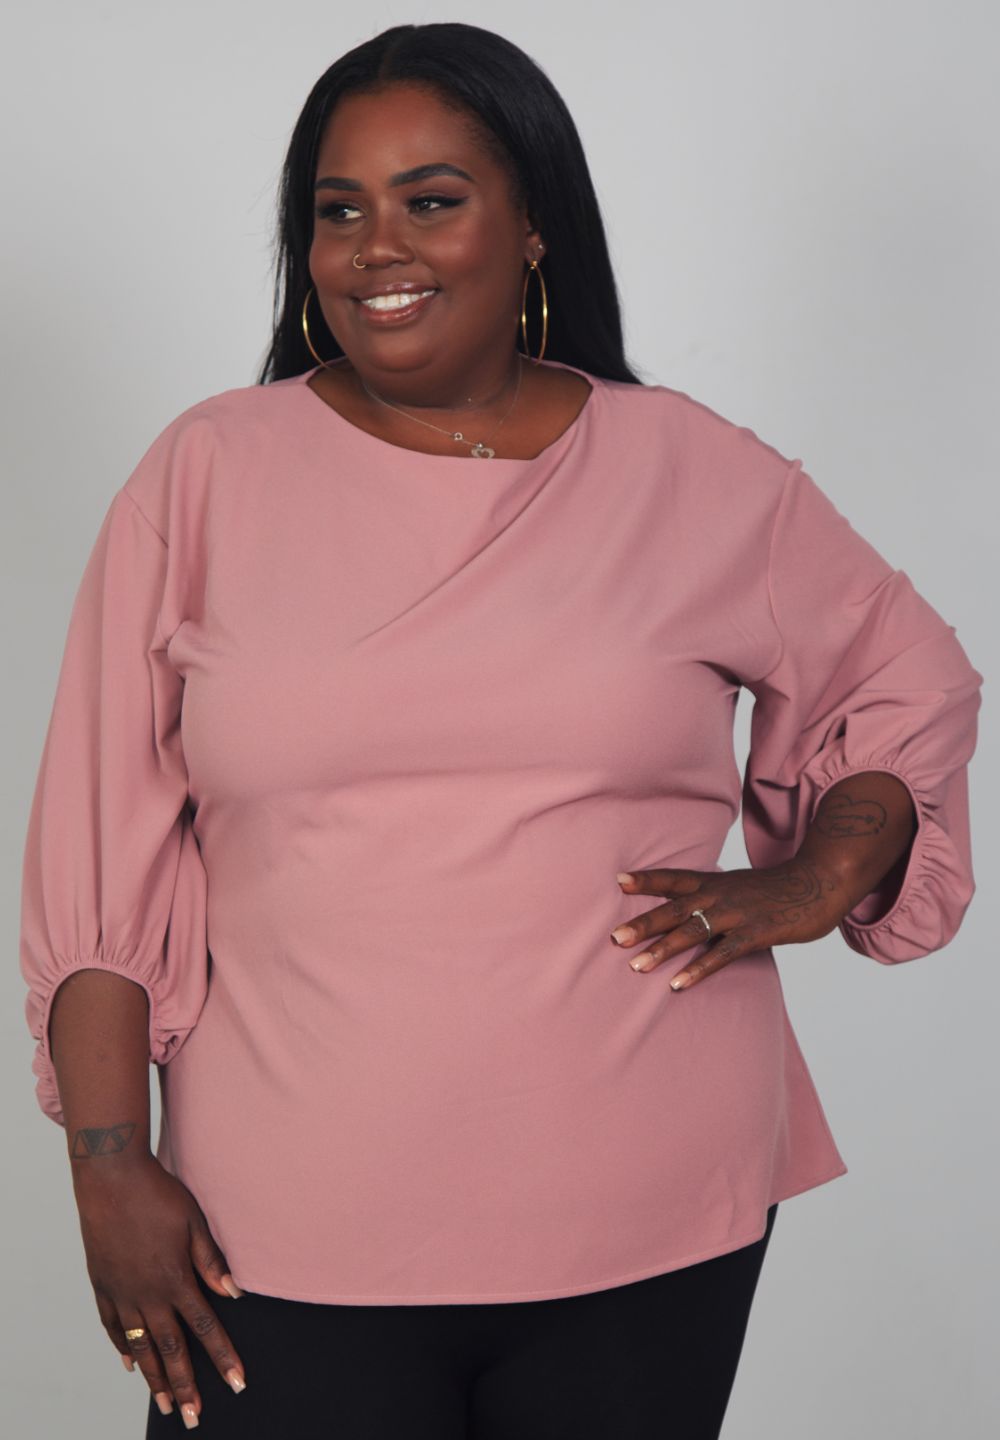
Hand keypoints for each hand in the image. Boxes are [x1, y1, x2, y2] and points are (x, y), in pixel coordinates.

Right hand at [73, 1154, 246, 1427]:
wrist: (110, 1178)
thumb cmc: (157, 1194)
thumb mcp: (193, 1222)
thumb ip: (211, 1261)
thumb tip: (234, 1293)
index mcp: (175, 1279)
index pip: (204, 1328)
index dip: (223, 1357)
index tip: (237, 1383)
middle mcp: (147, 1294)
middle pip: (171, 1349)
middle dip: (186, 1386)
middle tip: (194, 1417)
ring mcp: (122, 1293)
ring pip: (140, 1347)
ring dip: (154, 1378)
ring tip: (165, 1405)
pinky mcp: (103, 1285)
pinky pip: (114, 1326)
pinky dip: (123, 1347)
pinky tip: (130, 1364)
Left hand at [610, 859, 847, 989]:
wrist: (818, 882)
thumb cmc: (774, 890)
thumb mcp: (738, 885)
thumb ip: (712, 897)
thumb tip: (686, 912)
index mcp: (714, 881)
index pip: (674, 877)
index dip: (647, 879)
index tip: (618, 880)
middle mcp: (720, 894)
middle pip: (674, 907)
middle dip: (643, 923)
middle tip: (615, 938)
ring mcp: (737, 914)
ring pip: (692, 931)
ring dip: (663, 949)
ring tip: (636, 966)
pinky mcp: (756, 934)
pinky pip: (722, 953)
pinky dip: (698, 969)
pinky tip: (678, 984)